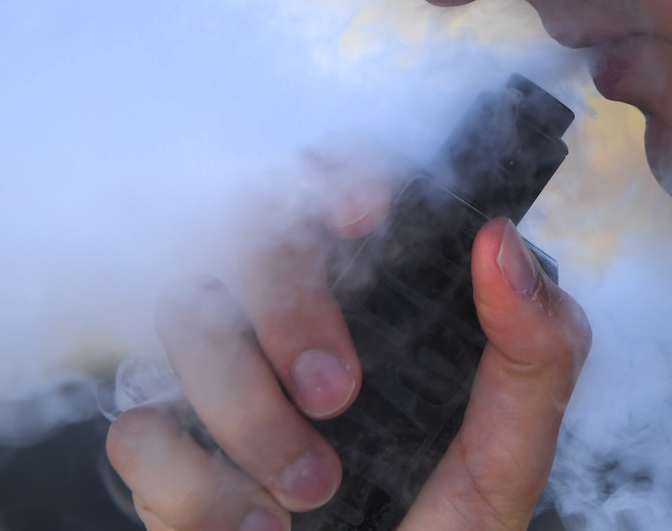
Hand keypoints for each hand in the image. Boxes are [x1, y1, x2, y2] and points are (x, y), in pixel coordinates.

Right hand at [105, 184, 589, 530]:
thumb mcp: (511, 453)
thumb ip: (533, 350)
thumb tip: (498, 236)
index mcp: (377, 308)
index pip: (337, 194)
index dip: (337, 175)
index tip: (364, 213)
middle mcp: (291, 328)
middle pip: (251, 236)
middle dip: (289, 307)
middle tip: (337, 393)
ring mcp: (224, 386)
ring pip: (186, 315)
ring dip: (249, 409)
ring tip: (314, 490)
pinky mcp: (170, 458)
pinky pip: (137, 428)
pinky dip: (195, 483)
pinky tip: (258, 529)